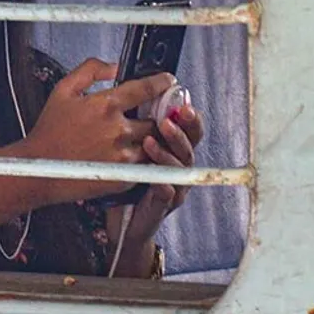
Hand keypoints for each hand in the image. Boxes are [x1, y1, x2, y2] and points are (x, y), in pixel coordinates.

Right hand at [10, 59, 173, 203]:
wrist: (39, 169)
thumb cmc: (49, 130)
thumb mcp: (63, 90)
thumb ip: (90, 70)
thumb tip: (115, 66)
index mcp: (105, 105)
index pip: (145, 89)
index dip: (162, 82)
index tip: (169, 80)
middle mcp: (117, 130)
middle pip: (156, 119)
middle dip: (159, 115)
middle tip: (158, 113)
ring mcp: (122, 156)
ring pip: (154, 143)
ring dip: (153, 138)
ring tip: (145, 135)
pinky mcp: (122, 177)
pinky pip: (146, 165)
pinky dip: (144, 158)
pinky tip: (133, 153)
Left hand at [110, 104, 204, 276]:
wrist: (123, 222)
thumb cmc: (127, 178)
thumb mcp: (130, 146)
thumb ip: (136, 122)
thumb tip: (131, 91)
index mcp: (172, 148)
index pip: (188, 127)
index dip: (188, 115)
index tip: (181, 101)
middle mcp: (178, 166)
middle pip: (189, 145)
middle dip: (180, 131)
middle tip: (166, 120)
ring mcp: (174, 187)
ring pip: (179, 168)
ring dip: (167, 154)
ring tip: (150, 143)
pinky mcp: (162, 207)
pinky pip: (168, 195)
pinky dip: (164, 187)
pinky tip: (158, 181)